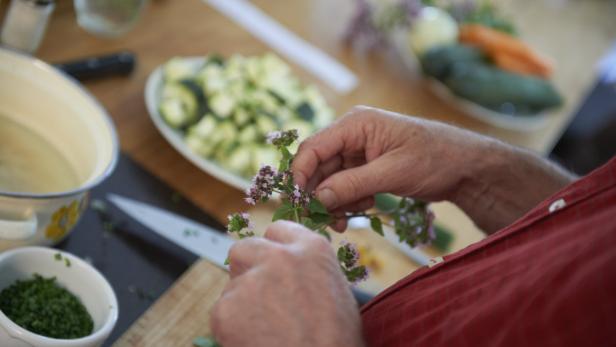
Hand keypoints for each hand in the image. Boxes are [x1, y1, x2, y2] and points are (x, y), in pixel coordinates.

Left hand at [210, 221, 364, 346]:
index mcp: (311, 249)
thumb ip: (310, 270)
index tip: (271, 263)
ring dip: (241, 303)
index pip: (279, 230)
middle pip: (245, 248)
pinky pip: (222, 312)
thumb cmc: (337, 341)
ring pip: (232, 285)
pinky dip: (231, 329)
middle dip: (247, 268)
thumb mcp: (336, 292)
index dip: (274, 249)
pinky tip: (254, 341)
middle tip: (257, 297)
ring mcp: (250, 281)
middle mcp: (278, 257)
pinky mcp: (226, 308)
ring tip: (264, 331)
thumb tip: (293, 269)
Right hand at [292, 106, 573, 231]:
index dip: (300, 174)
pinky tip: (362, 210)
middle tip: (324, 220)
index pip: (313, 148)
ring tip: (344, 222)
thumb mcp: (392, 173)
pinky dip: (348, 201)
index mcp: (355, 124)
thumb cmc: (434, 159)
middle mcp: (352, 135)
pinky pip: (345, 186)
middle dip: (318, 194)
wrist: (465, 167)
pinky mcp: (366, 167)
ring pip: (330, 180)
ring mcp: (359, 152)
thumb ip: (352, 185)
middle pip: (318, 166)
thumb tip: (317, 199)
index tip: (298, 201)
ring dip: (333, 201)